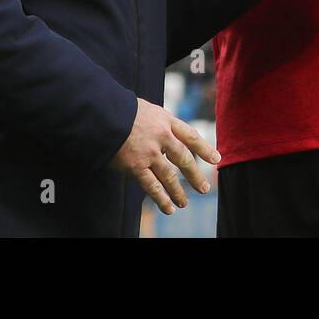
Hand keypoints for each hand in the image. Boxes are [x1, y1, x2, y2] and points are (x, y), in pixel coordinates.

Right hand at [109, 99, 219, 214]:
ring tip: (184, 203)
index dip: (205, 148)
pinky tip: (169, 208)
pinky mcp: (136, 166)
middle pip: (184, 159)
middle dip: (195, 175)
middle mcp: (162, 136)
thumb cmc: (120, 109)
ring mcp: (150, 152)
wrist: (102, 113)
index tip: (216, 159)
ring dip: (178, 192)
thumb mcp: (146, 109)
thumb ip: (158, 123)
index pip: (191, 136)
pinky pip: (153, 186)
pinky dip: (162, 199)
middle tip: (204, 188)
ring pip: (170, 176)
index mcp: (165, 120)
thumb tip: (166, 135)